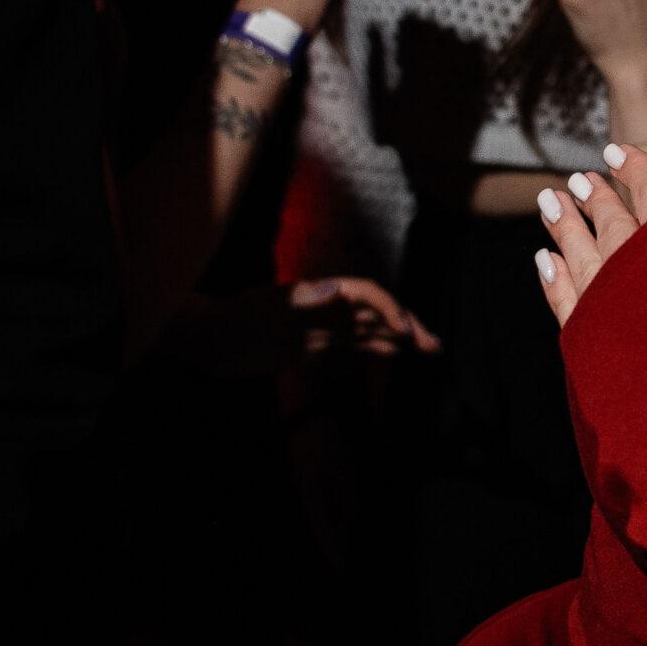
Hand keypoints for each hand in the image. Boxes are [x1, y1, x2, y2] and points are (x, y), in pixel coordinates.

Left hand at [158, 279, 438, 376]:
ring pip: (372, 330)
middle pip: (377, 312)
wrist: (213, 342)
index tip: (403, 331)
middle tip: (434, 345)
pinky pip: (355, 347)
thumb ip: (301, 300)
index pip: (365, 293)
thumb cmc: (234, 321)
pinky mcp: (317, 346)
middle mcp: (328, 306)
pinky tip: (397, 357)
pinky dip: (378, 351)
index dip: (388, 308)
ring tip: (430, 350)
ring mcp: (324, 327)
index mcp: (319, 292)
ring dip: (401, 339)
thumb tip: (337, 289)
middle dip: (407, 325)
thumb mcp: (265, 309)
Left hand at [532, 106, 646, 327]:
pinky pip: (565, 305)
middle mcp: (632, 269)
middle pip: (611, 224)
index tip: (614, 153)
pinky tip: (542, 262)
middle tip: (578, 179)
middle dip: (595, 199)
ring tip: (547, 202)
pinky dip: (553, 281)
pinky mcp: (588, 347)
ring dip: (564, 228)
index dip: (635, 171)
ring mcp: (605, 309)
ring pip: (579, 257)